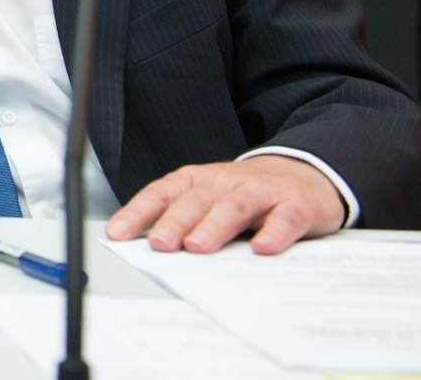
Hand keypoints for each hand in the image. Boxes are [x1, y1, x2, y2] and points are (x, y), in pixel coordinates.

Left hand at [105, 155, 345, 254]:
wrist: (303, 173)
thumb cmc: (244, 193)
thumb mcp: (208, 199)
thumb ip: (181, 219)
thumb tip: (143, 249)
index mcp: (196, 182)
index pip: (161, 194)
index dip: (137, 213)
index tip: (117, 234)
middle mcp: (224, 183)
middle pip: (196, 202)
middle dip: (174, 223)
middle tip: (160, 244)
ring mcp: (260, 192)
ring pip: (234, 207)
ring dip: (214, 227)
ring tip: (198, 246)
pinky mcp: (295, 205)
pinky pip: (284, 219)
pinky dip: (274, 232)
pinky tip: (262, 248)